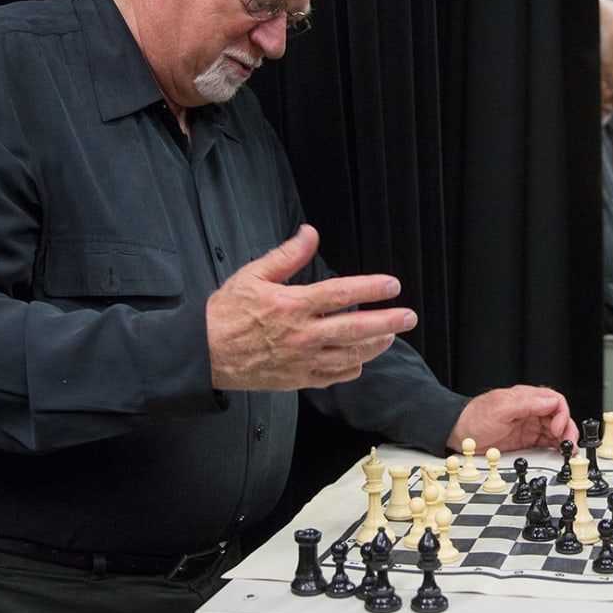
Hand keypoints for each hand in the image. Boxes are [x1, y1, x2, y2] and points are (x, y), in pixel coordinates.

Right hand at [206, 224, 417, 390]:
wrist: (204, 353)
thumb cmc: (226, 314)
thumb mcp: (253, 275)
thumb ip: (287, 256)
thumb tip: (310, 233)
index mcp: (292, 305)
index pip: (341, 294)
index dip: (371, 289)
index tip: (392, 285)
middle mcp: (301, 334)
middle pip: (355, 329)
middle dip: (387, 322)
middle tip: (408, 317)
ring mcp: (301, 360)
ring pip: (349, 355)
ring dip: (374, 345)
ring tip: (390, 335)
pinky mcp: (297, 379)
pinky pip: (334, 377)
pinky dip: (351, 368)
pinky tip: (360, 359)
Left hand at [447, 386, 577, 453]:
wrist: (459, 435)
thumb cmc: (475, 419)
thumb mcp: (501, 409)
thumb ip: (527, 404)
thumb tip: (551, 402)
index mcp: (527, 398)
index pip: (555, 401)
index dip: (561, 415)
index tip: (557, 429)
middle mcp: (531, 411)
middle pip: (559, 417)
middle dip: (567, 430)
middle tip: (568, 444)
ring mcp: (529, 426)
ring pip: (556, 431)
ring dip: (564, 440)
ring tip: (567, 451)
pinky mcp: (526, 440)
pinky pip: (546, 443)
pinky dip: (555, 448)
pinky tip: (558, 454)